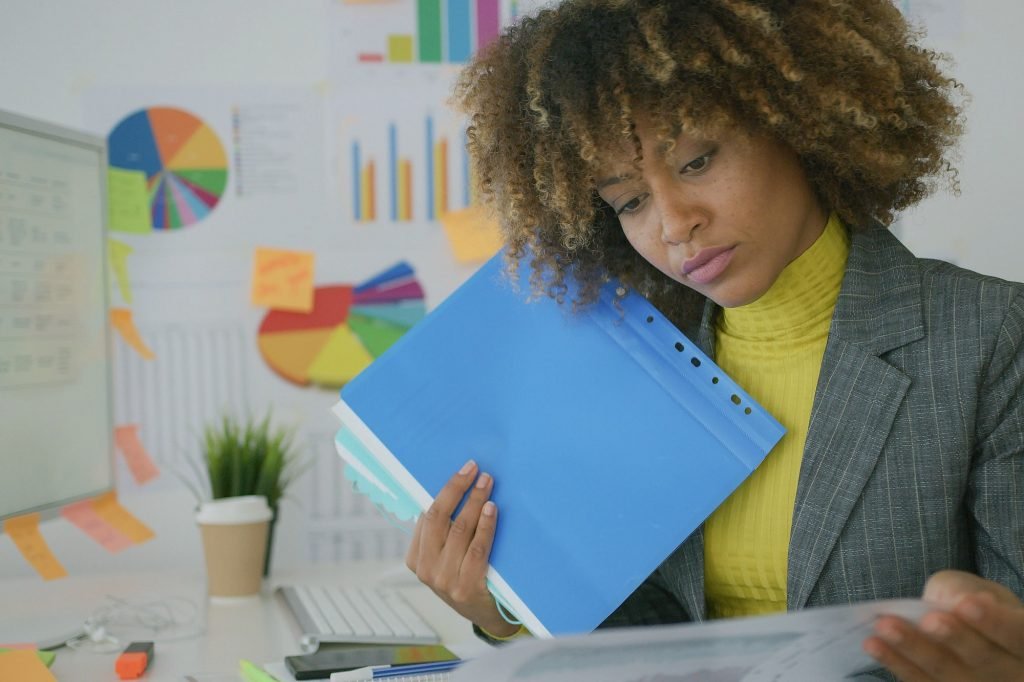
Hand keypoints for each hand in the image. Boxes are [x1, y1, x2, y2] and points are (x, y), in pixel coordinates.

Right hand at [404, 459, 517, 636]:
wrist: (486, 614)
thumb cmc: (466, 576)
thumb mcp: (445, 557)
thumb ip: (443, 532)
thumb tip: (455, 488)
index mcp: (415, 559)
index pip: (427, 515)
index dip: (447, 490)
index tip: (464, 470)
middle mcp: (426, 570)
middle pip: (439, 518)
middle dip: (457, 489)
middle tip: (475, 470)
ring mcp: (445, 580)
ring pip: (460, 529)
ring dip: (475, 501)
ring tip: (487, 483)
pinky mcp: (467, 587)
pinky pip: (477, 547)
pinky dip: (486, 525)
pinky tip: (492, 509)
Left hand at [863, 570, 1023, 680]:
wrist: (964, 634)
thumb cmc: (974, 606)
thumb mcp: (975, 591)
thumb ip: (965, 592)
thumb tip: (957, 602)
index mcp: (1023, 644)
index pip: (1017, 635)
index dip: (995, 622)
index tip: (967, 605)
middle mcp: (1009, 674)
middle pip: (984, 660)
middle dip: (954, 639)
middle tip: (929, 621)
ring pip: (948, 675)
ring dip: (914, 650)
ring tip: (885, 627)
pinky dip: (896, 663)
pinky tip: (874, 645)